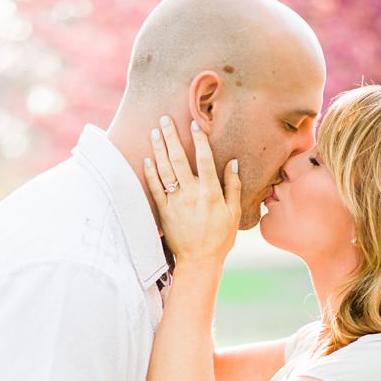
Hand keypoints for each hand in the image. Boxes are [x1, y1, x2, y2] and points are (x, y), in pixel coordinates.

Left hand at [143, 116, 240, 265]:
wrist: (199, 261)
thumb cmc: (220, 237)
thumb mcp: (234, 212)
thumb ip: (233, 186)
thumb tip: (232, 163)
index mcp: (210, 192)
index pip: (204, 159)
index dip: (198, 140)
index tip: (193, 124)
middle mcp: (191, 194)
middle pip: (179, 160)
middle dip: (171, 138)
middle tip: (165, 119)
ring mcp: (175, 202)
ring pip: (164, 171)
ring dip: (158, 150)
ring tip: (154, 133)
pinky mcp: (164, 212)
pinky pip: (155, 189)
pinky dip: (150, 174)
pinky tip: (147, 160)